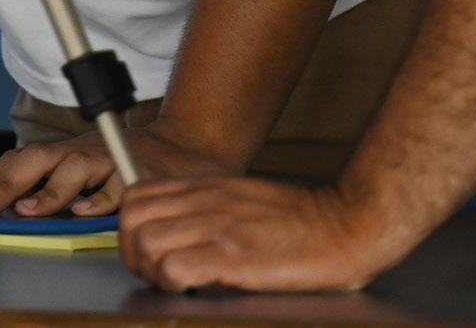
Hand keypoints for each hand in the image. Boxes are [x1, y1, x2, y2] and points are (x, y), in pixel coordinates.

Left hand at [0, 123, 231, 219]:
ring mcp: (110, 158)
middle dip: (8, 182)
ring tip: (29, 210)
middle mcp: (84, 150)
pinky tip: (85, 213)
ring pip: (74, 166)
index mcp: (67, 151)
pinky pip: (116, 186)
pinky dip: (100, 198)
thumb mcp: (86, 170)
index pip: (23, 158)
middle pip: (39, 157)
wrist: (185, 147)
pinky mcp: (137, 173)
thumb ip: (55, 188)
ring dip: (49, 190)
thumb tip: (14, 214)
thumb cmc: (126, 165)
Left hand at [119, 177, 400, 292]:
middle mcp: (205, 200)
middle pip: (131, 220)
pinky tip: (194, 288)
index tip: (149, 253)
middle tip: (157, 273)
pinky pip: (175, 269)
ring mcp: (217, 226)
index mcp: (207, 187)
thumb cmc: (300, 220)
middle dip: (133, 253)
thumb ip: (208, 207)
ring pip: (145, 244)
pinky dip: (173, 284)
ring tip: (176, 284)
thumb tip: (177, 232)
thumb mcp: (244, 198)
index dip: (132, 229)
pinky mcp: (232, 255)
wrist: (345, 224)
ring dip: (152, 271)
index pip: (136, 198)